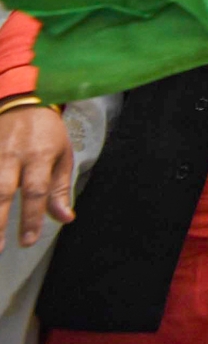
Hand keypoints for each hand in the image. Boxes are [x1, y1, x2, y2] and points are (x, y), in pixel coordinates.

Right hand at [0, 105, 73, 249]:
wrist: (23, 102)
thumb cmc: (47, 134)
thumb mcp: (62, 155)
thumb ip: (60, 190)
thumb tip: (65, 219)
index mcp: (40, 155)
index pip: (37, 190)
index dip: (32, 217)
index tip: (28, 241)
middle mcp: (13, 155)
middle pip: (3, 191)